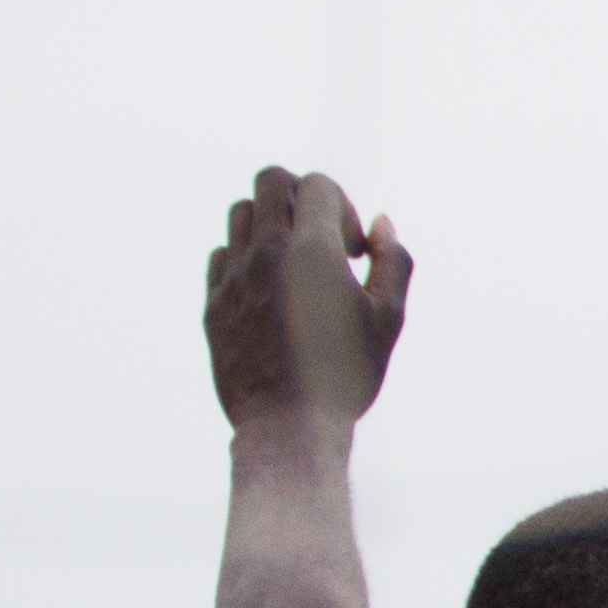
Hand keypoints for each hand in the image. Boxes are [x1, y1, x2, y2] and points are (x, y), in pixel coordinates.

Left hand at [206, 167, 410, 439]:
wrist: (288, 427)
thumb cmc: (347, 376)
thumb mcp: (388, 320)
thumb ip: (394, 263)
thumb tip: (382, 224)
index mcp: (312, 252)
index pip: (317, 185)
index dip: (343, 206)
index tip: (355, 250)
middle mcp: (266, 253)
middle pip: (270, 180)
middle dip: (299, 196)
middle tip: (320, 237)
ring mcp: (233, 275)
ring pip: (241, 212)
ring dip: (270, 223)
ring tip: (293, 262)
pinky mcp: (213, 300)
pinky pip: (222, 254)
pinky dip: (246, 258)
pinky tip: (270, 291)